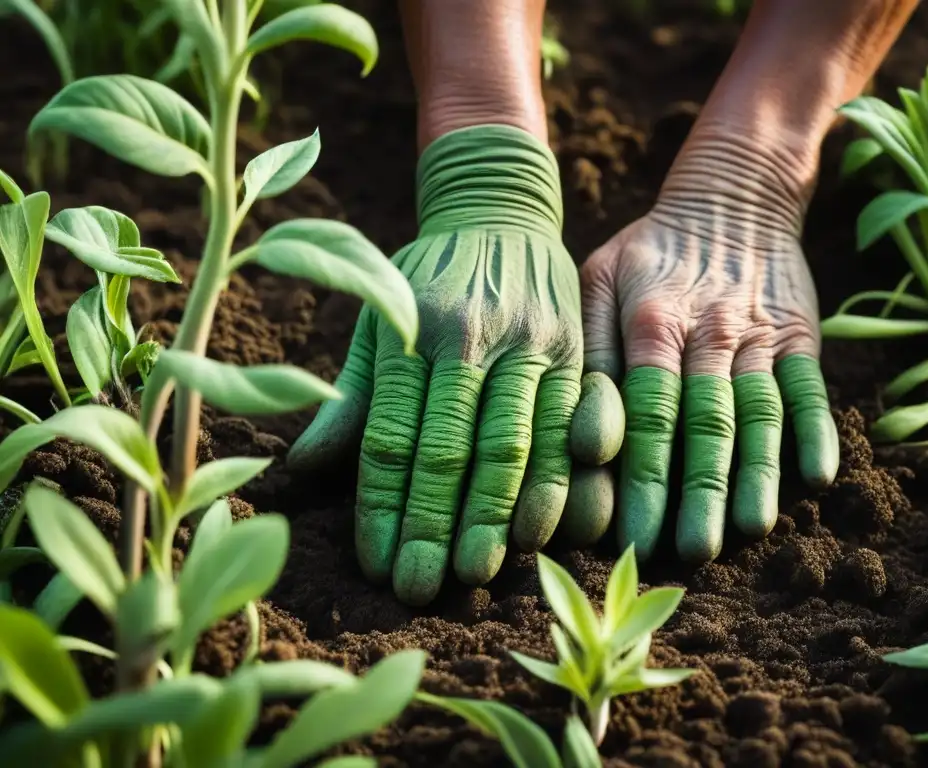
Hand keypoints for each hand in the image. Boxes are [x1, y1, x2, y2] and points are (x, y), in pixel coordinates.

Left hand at [288, 125, 622, 604]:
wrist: (500, 208)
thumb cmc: (427, 276)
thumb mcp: (379, 318)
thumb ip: (351, 395)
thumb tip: (301, 468)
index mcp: (413, 332)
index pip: (393, 437)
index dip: (383, 508)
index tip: (377, 565)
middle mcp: (472, 338)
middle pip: (452, 451)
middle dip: (435, 527)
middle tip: (420, 589)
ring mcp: (530, 344)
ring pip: (512, 447)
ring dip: (493, 519)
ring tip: (474, 574)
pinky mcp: (574, 351)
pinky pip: (568, 428)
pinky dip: (555, 483)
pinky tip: (539, 530)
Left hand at [580, 179, 839, 562]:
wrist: (729, 196)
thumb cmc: (646, 251)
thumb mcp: (597, 282)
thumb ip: (590, 355)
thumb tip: (588, 438)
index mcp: (651, 323)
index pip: (647, 412)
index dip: (642, 477)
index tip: (632, 536)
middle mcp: (709, 333)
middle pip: (705, 423)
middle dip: (699, 492)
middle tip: (691, 553)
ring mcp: (759, 335)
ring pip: (760, 413)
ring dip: (757, 474)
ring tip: (750, 530)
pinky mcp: (799, 334)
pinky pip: (810, 387)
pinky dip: (817, 430)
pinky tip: (818, 477)